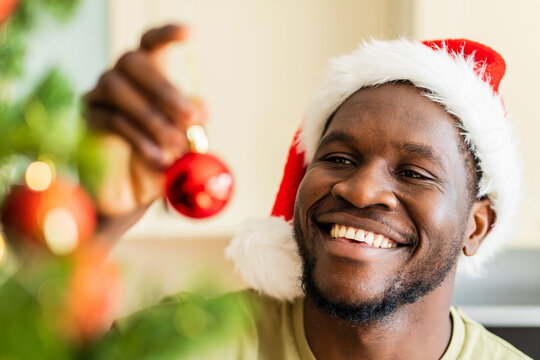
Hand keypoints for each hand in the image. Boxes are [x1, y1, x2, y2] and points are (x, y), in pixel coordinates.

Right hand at [85, 24, 203, 218]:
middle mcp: (121, 78)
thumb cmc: (162, 161)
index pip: (152, 43)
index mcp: (149, 76)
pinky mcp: (87, 121)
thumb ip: (193, 126)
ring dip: (152, 116)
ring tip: (175, 143)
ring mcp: (99, 96)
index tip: (191, 34)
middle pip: (134, 60)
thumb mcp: (185, 145)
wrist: (133, 196)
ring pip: (117, 87)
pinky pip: (109, 119)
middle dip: (166, 88)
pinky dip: (139, 138)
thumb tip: (202, 107)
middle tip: (191, 118)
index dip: (168, 34)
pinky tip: (159, 158)